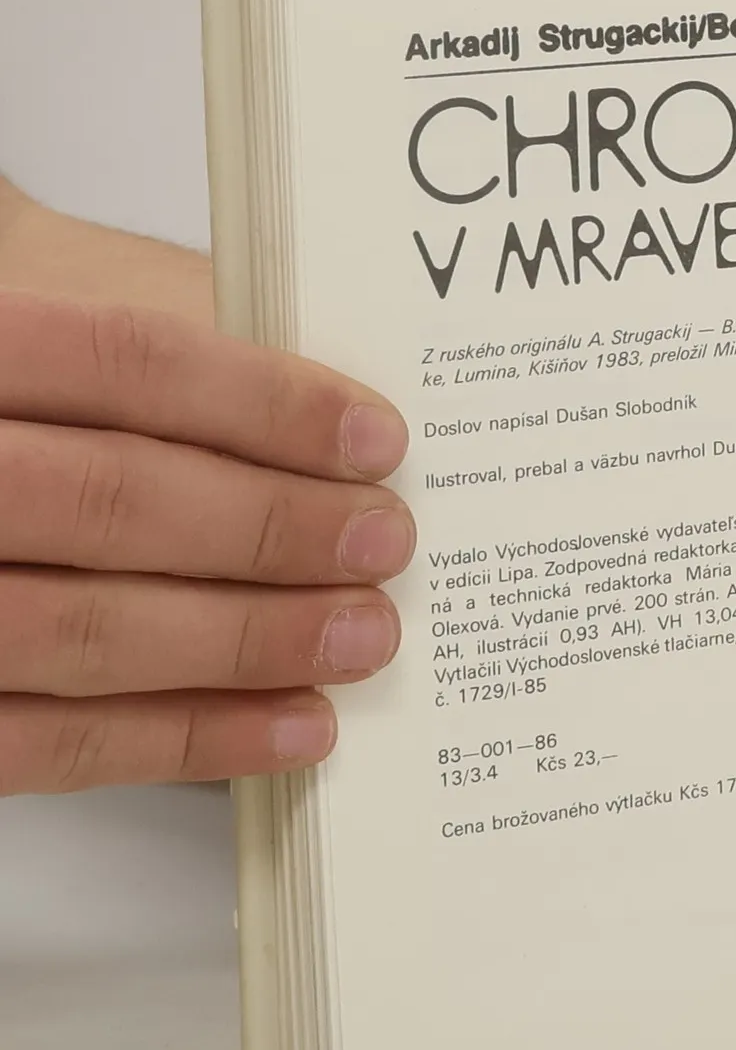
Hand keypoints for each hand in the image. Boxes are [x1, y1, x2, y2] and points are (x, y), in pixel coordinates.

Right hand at [0, 290, 412, 793]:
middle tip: (384, 542)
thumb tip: (327, 428)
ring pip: (87, 629)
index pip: (124, 362)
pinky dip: (188, 738)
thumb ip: (162, 366)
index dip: (265, 404)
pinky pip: (53, 742)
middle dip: (273, 528)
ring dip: (250, 641)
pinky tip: (293, 727)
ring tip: (362, 636)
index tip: (377, 441)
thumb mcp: (54, 308)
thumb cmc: (10, 398)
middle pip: (113, 499)